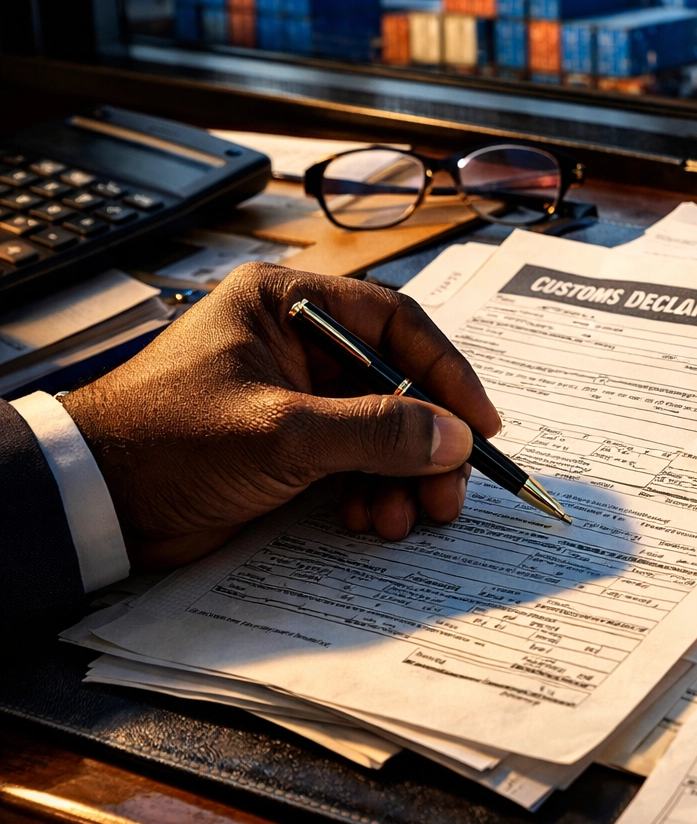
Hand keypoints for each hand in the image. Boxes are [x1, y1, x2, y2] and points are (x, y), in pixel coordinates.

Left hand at [62, 263, 499, 569]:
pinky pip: (353, 458)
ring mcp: (292, 393)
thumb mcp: (281, 432)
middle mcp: (297, 340)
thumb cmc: (166, 442)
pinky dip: (369, 489)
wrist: (92, 504)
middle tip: (446, 491)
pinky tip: (367, 519)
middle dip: (424, 442)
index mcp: (289, 304)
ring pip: (379, 427)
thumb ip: (375, 431)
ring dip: (399, 475)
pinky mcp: (285, 441)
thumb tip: (454, 438)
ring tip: (402, 519)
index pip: (396, 323)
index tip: (478, 423)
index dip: (446, 374)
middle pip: (396, 382)